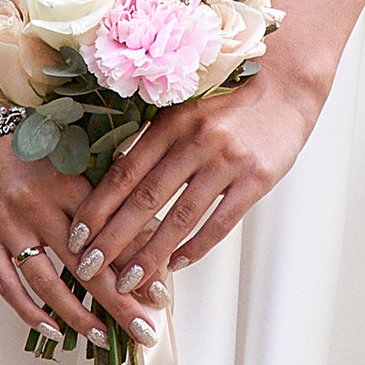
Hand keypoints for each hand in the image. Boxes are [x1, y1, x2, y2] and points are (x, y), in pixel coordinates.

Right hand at [0, 124, 154, 353]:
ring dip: (76, 315)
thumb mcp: (77, 159)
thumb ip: (108, 194)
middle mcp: (37, 206)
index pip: (109, 235)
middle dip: (118, 302)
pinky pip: (6, 283)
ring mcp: (8, 225)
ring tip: (102, 338)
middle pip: (84, 265)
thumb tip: (150, 232)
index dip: (136, 267)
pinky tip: (51, 330)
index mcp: (67, 184)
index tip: (160, 294)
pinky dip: (28, 310)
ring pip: (46, 281)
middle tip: (144, 331)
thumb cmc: (36, 143)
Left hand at [60, 61, 326, 303]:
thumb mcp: (185, 108)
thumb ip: (155, 140)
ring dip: (151, 254)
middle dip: (113, 239)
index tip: (77, 236)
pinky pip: (220, 222)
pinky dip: (196, 247)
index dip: (98, 207)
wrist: (287, 83)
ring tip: (128, 281)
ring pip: (180, 218)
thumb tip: (115, 184)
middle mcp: (196, 141)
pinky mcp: (256, 179)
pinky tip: (177, 264)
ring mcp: (227, 162)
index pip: (124, 172)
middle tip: (90, 268)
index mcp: (171, 122)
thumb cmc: (229, 97)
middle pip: (145, 199)